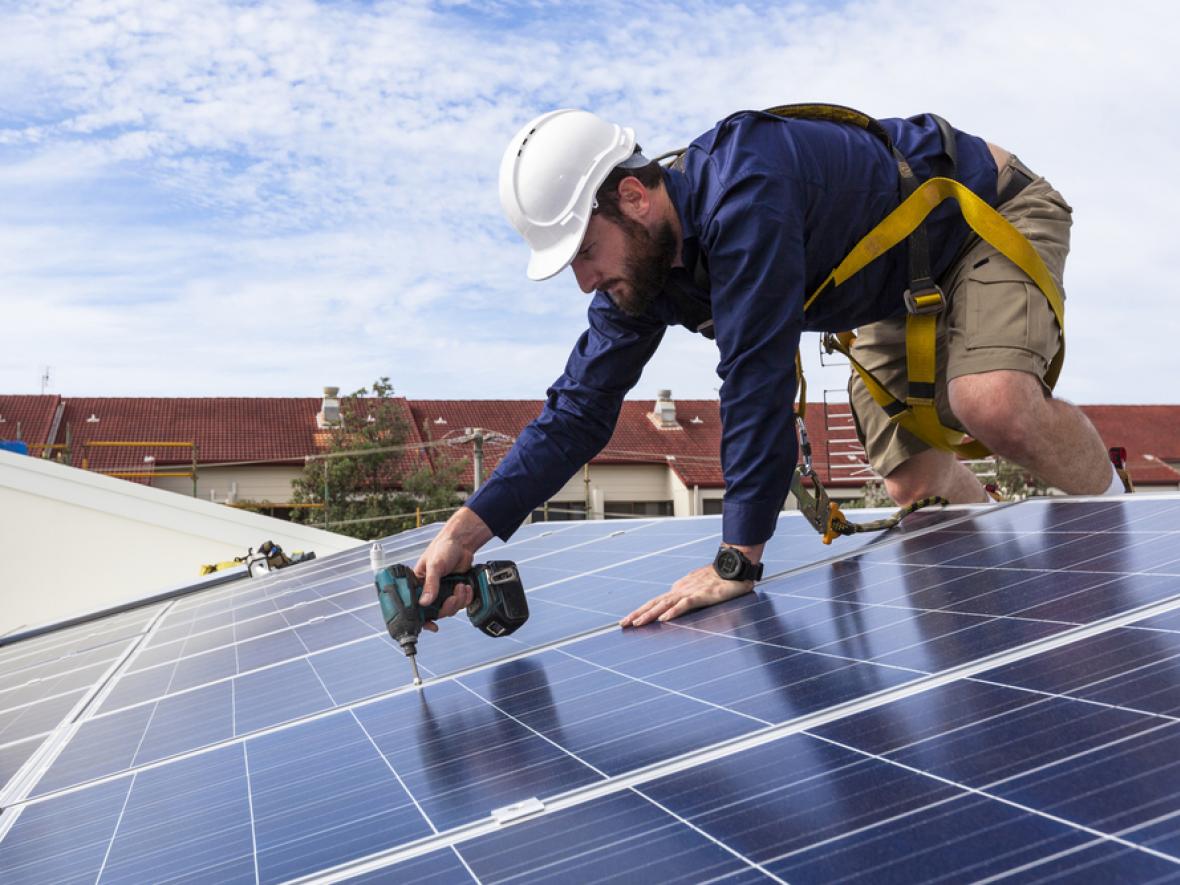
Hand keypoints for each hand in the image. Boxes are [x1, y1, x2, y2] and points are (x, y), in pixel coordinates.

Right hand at [413, 507, 492, 631]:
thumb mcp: (434, 565)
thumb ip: (430, 584)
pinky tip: (466, 587)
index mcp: (418, 585)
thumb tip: (424, 603)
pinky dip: (466, 597)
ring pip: (450, 609)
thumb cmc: (443, 548)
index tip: (430, 625)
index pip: (416, 607)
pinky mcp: (455, 590)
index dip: (422, 619)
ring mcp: (444, 591)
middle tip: (452, 598)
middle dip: (446, 607)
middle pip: (436, 612)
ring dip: (458, 601)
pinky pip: (461, 603)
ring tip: (461, 587)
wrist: (462, 542)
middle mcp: (430, 591)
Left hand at [620, 564, 754, 627]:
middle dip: (637, 614)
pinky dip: (673, 611)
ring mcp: (690, 591)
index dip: (642, 611)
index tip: (630, 620)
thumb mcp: (700, 590)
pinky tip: (663, 618)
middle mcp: (680, 590)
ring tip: (636, 623)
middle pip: (654, 603)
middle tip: (622, 624)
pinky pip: (685, 604)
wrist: (734, 566)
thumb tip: (676, 606)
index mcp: (679, 589)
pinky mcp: (702, 594)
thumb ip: (688, 598)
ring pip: (665, 604)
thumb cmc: (720, 578)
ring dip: (649, 614)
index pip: (656, 602)